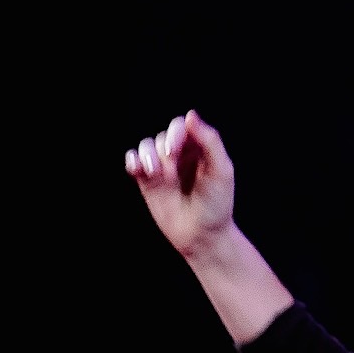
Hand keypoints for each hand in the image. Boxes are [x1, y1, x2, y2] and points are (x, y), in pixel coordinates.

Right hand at [124, 111, 236, 258]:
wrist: (202, 236)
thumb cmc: (217, 204)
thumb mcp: (221, 170)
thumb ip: (209, 141)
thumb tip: (190, 115)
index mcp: (199, 148)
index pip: (182, 127)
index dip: (175, 133)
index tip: (174, 149)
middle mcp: (180, 154)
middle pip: (162, 136)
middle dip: (164, 152)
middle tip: (170, 173)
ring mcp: (162, 167)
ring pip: (146, 146)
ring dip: (148, 157)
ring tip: (157, 175)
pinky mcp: (147, 181)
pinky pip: (133, 161)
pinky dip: (132, 161)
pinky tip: (136, 168)